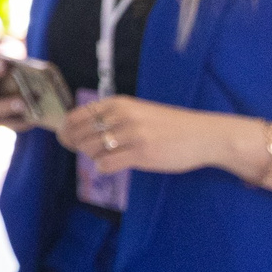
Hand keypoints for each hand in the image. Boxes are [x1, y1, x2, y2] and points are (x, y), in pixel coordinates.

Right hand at [0, 38, 32, 127]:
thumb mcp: (2, 51)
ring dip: (5, 105)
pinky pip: (9, 124)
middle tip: (2, 63)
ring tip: (21, 101)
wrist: (11, 88)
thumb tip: (2, 48)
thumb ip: (0, 47)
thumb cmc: (5, 63)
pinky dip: (21, 121)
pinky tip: (33, 118)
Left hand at [54, 95, 235, 175]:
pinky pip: (106, 164)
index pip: (77, 116)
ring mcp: (132, 134)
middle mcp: (122, 116)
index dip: (66, 130)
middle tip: (88, 151)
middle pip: (79, 135)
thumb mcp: (138, 111)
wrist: (204, 135)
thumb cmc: (169, 126)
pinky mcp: (141, 153)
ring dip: (92, 157)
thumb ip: (111, 117)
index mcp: (119, 103)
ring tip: (107, 157)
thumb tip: (76, 131)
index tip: (67, 139)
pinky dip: (104, 167)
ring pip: (90, 150)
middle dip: (77, 146)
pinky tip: (113, 165)